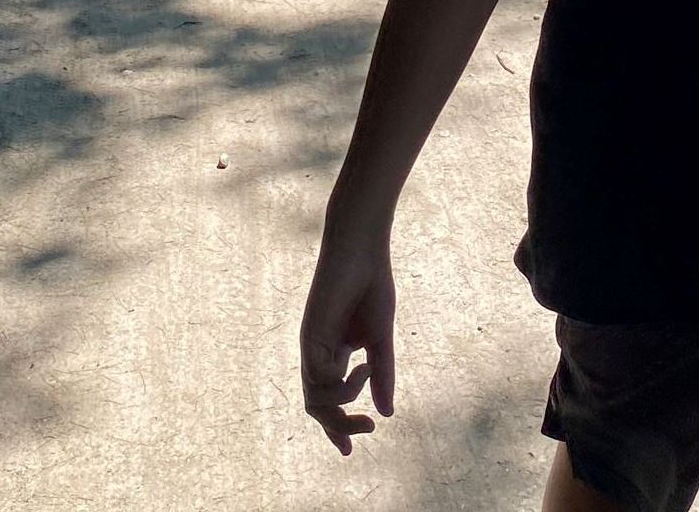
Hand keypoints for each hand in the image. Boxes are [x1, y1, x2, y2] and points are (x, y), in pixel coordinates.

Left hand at [300, 230, 395, 454]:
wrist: (362, 250)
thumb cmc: (372, 287)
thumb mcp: (381, 340)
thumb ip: (382, 375)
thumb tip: (387, 413)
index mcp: (335, 354)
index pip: (328, 401)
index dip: (338, 427)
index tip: (352, 449)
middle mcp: (319, 354)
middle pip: (318, 407)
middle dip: (339, 427)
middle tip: (366, 431)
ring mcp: (312, 346)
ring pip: (315, 399)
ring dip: (342, 408)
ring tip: (368, 391)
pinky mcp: (310, 336)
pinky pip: (319, 377)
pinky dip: (344, 383)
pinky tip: (363, 366)